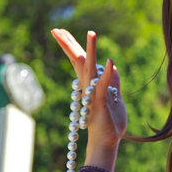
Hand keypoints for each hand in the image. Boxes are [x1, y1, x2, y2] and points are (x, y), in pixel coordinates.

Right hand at [51, 29, 126, 151]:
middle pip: (78, 60)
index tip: (59, 32)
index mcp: (90, 84)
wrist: (106, 142)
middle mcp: (88, 86)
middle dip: (68, 44)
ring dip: (91, 50)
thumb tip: (112, 68)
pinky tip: (110, 60)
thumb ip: (113, 83)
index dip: (71, 46)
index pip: (80, 60)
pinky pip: (103, 85)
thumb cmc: (110, 123)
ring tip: (91, 32)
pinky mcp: (100, 102)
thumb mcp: (115, 99)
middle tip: (55, 29)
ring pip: (91, 68)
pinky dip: (106, 74)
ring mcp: (93, 93)